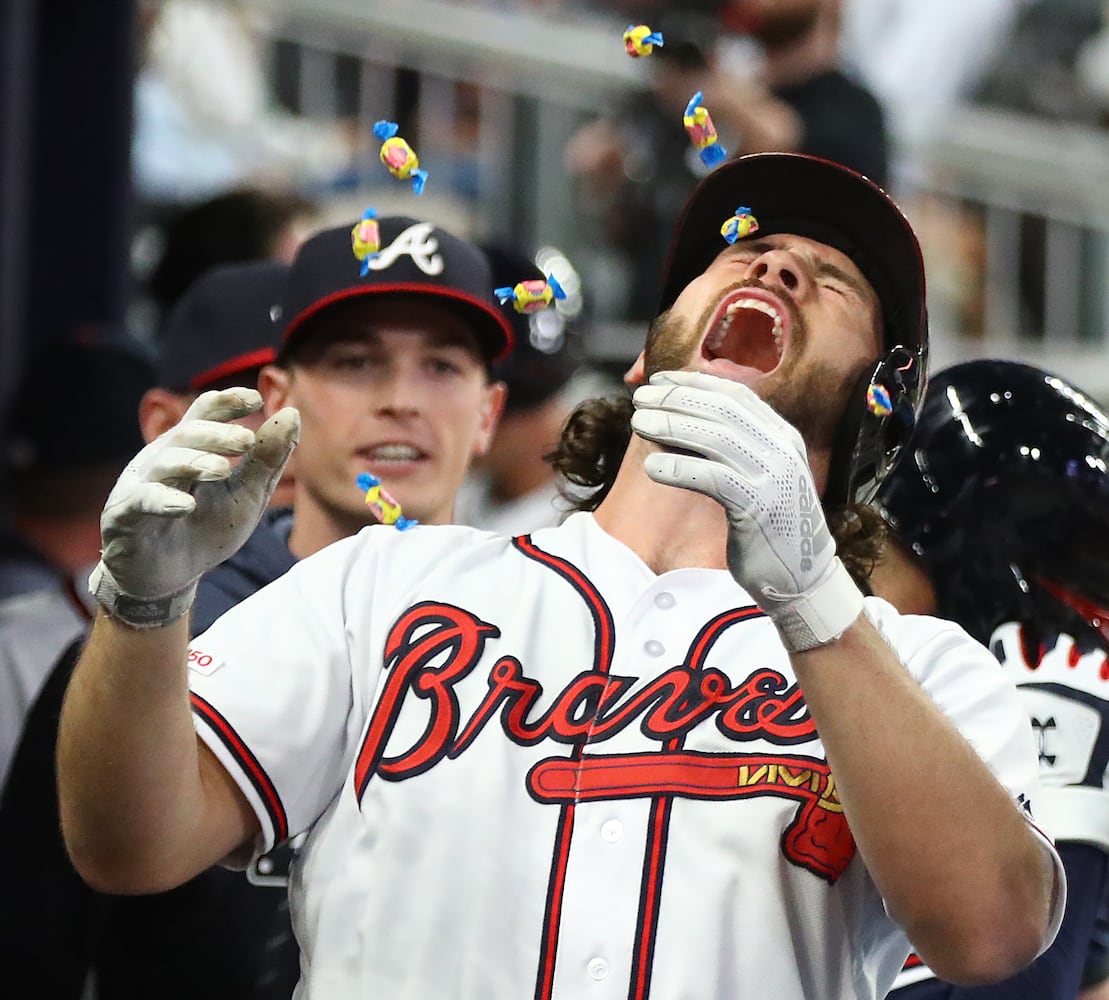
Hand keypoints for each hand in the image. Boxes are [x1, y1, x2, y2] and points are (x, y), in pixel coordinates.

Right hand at [89, 388, 299, 628]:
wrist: (169, 577)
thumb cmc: (207, 529)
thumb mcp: (246, 495)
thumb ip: (267, 459)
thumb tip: (292, 412)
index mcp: (190, 449)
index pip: (206, 413)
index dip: (227, 401)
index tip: (254, 397)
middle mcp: (162, 458)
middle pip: (186, 434)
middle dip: (216, 435)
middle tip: (247, 440)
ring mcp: (140, 484)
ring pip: (164, 463)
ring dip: (194, 462)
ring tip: (222, 469)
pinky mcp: (124, 515)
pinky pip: (142, 501)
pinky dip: (163, 501)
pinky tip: (185, 506)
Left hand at [631, 371, 862, 650]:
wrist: (802, 579)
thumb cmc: (769, 528)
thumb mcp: (758, 477)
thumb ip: (732, 448)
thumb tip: (680, 419)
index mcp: (783, 437)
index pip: (734, 395)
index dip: (693, 383)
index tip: (658, 381)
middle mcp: (783, 450)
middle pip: (721, 410)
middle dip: (676, 400)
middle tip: (640, 400)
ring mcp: (774, 477)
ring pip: (715, 438)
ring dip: (671, 426)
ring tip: (638, 424)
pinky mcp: (760, 507)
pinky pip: (712, 478)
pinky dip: (679, 468)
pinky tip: (652, 467)